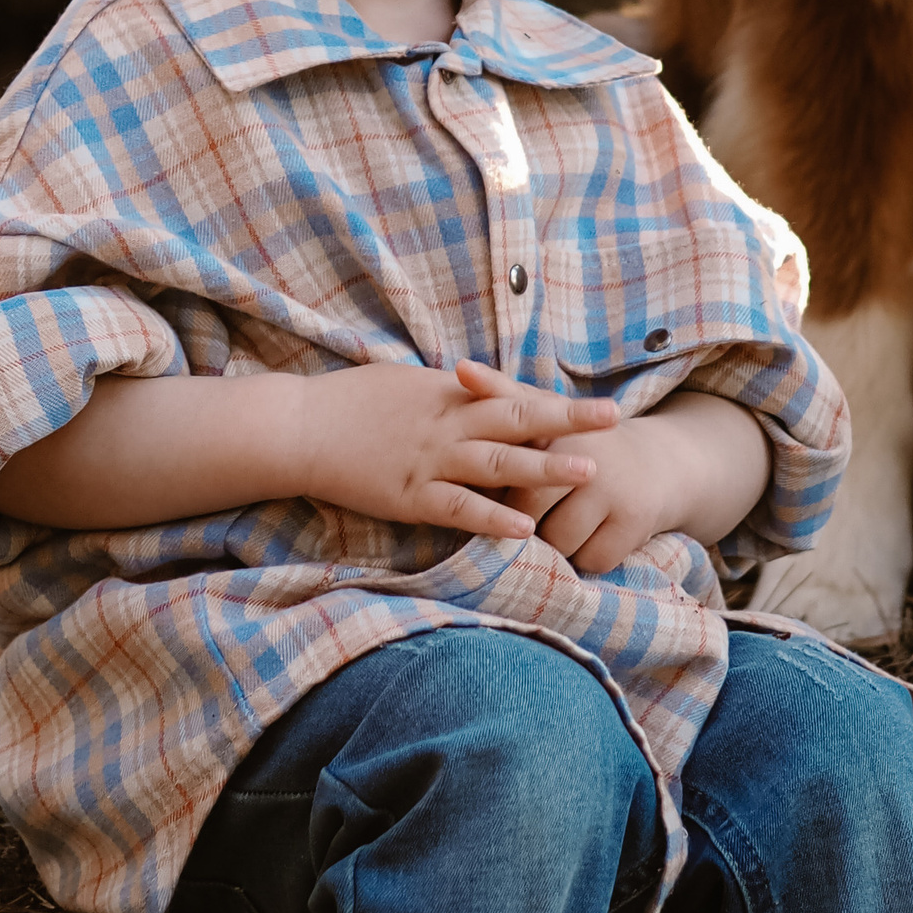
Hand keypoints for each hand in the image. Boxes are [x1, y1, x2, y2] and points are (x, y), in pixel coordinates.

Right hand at [307, 361, 620, 543]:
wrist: (299, 427)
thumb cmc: (348, 402)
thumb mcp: (405, 384)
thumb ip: (446, 394)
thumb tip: (476, 391)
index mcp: (448, 394)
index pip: (511, 395)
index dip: (553, 402)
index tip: (593, 407)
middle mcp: (447, 424)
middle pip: (519, 418)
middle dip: (569, 419)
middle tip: (613, 417)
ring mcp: (431, 461)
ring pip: (499, 462)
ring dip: (545, 468)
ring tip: (588, 470)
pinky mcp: (411, 496)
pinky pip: (459, 508)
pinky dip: (493, 518)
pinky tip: (524, 529)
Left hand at [524, 387, 772, 577]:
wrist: (673, 462)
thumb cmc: (593, 442)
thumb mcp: (551, 413)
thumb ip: (503, 391)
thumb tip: (455, 368)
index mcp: (560, 429)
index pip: (511, 478)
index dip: (509, 502)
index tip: (512, 503)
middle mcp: (586, 455)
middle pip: (533, 517)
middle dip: (533, 531)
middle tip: (541, 526)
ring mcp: (614, 487)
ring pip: (563, 544)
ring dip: (565, 548)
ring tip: (577, 529)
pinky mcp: (638, 518)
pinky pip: (596, 561)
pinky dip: (595, 560)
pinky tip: (605, 540)